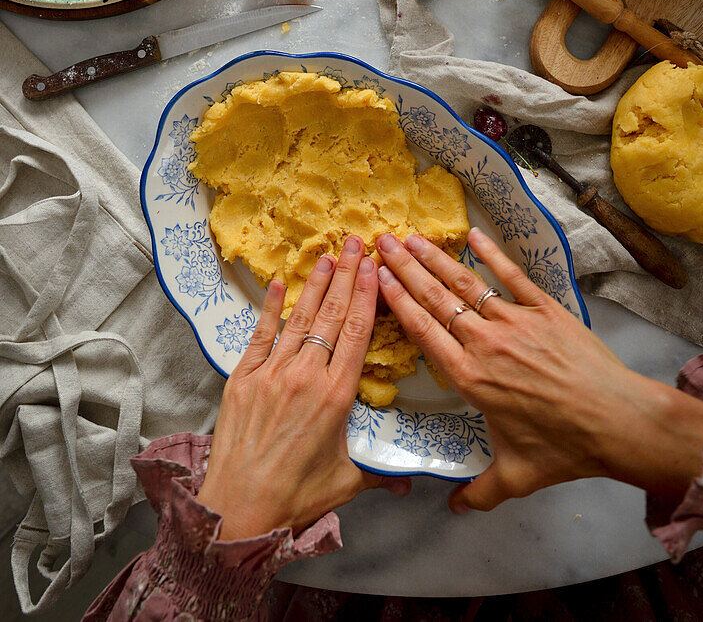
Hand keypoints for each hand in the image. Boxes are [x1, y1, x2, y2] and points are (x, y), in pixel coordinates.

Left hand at [198, 237, 409, 538]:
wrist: (238, 509)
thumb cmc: (296, 497)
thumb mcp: (347, 482)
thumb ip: (381, 472)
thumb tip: (415, 482)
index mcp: (336, 395)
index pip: (357, 332)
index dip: (366, 295)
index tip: (374, 266)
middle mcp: (305, 374)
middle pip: (331, 314)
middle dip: (346, 275)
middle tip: (356, 242)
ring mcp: (271, 372)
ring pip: (299, 318)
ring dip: (315, 284)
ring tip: (327, 254)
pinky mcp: (243, 378)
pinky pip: (261, 335)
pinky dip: (271, 308)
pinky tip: (281, 283)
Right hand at [376, 228, 702, 513]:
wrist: (617, 420)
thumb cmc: (565, 448)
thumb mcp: (517, 476)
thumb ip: (480, 492)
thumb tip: (455, 510)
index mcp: (470, 378)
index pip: (423, 330)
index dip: (397, 301)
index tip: (377, 279)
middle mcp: (485, 343)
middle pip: (436, 298)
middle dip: (405, 269)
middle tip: (382, 243)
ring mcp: (516, 322)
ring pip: (467, 283)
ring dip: (436, 258)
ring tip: (412, 237)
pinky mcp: (546, 310)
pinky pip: (512, 276)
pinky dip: (492, 254)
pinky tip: (474, 234)